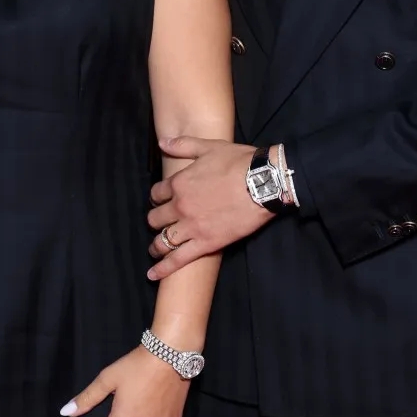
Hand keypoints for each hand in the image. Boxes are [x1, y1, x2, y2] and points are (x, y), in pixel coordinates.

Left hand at [147, 137, 273, 279]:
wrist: (262, 183)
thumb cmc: (238, 162)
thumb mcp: (209, 146)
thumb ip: (183, 145)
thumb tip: (162, 141)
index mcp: (179, 183)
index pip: (157, 193)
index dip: (157, 196)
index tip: (160, 199)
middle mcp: (180, 206)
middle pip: (156, 218)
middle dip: (156, 220)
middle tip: (159, 223)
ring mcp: (192, 226)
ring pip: (163, 240)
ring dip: (156, 245)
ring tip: (154, 250)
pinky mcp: (206, 243)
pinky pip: (179, 259)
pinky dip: (164, 268)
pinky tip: (153, 274)